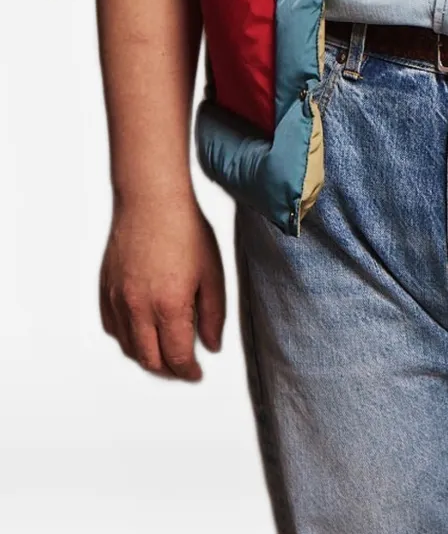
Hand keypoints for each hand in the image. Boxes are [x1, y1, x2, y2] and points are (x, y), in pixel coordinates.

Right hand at [99, 195, 225, 380]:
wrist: (151, 201)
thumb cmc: (184, 229)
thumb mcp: (212, 273)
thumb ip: (213, 314)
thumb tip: (211, 345)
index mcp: (170, 306)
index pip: (177, 357)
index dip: (189, 372)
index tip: (196, 374)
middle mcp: (139, 308)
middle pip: (150, 360)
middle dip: (169, 371)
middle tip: (182, 370)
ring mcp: (119, 300)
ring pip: (129, 348)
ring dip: (147, 358)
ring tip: (164, 355)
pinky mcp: (106, 290)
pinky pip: (112, 328)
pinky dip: (126, 339)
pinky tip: (140, 335)